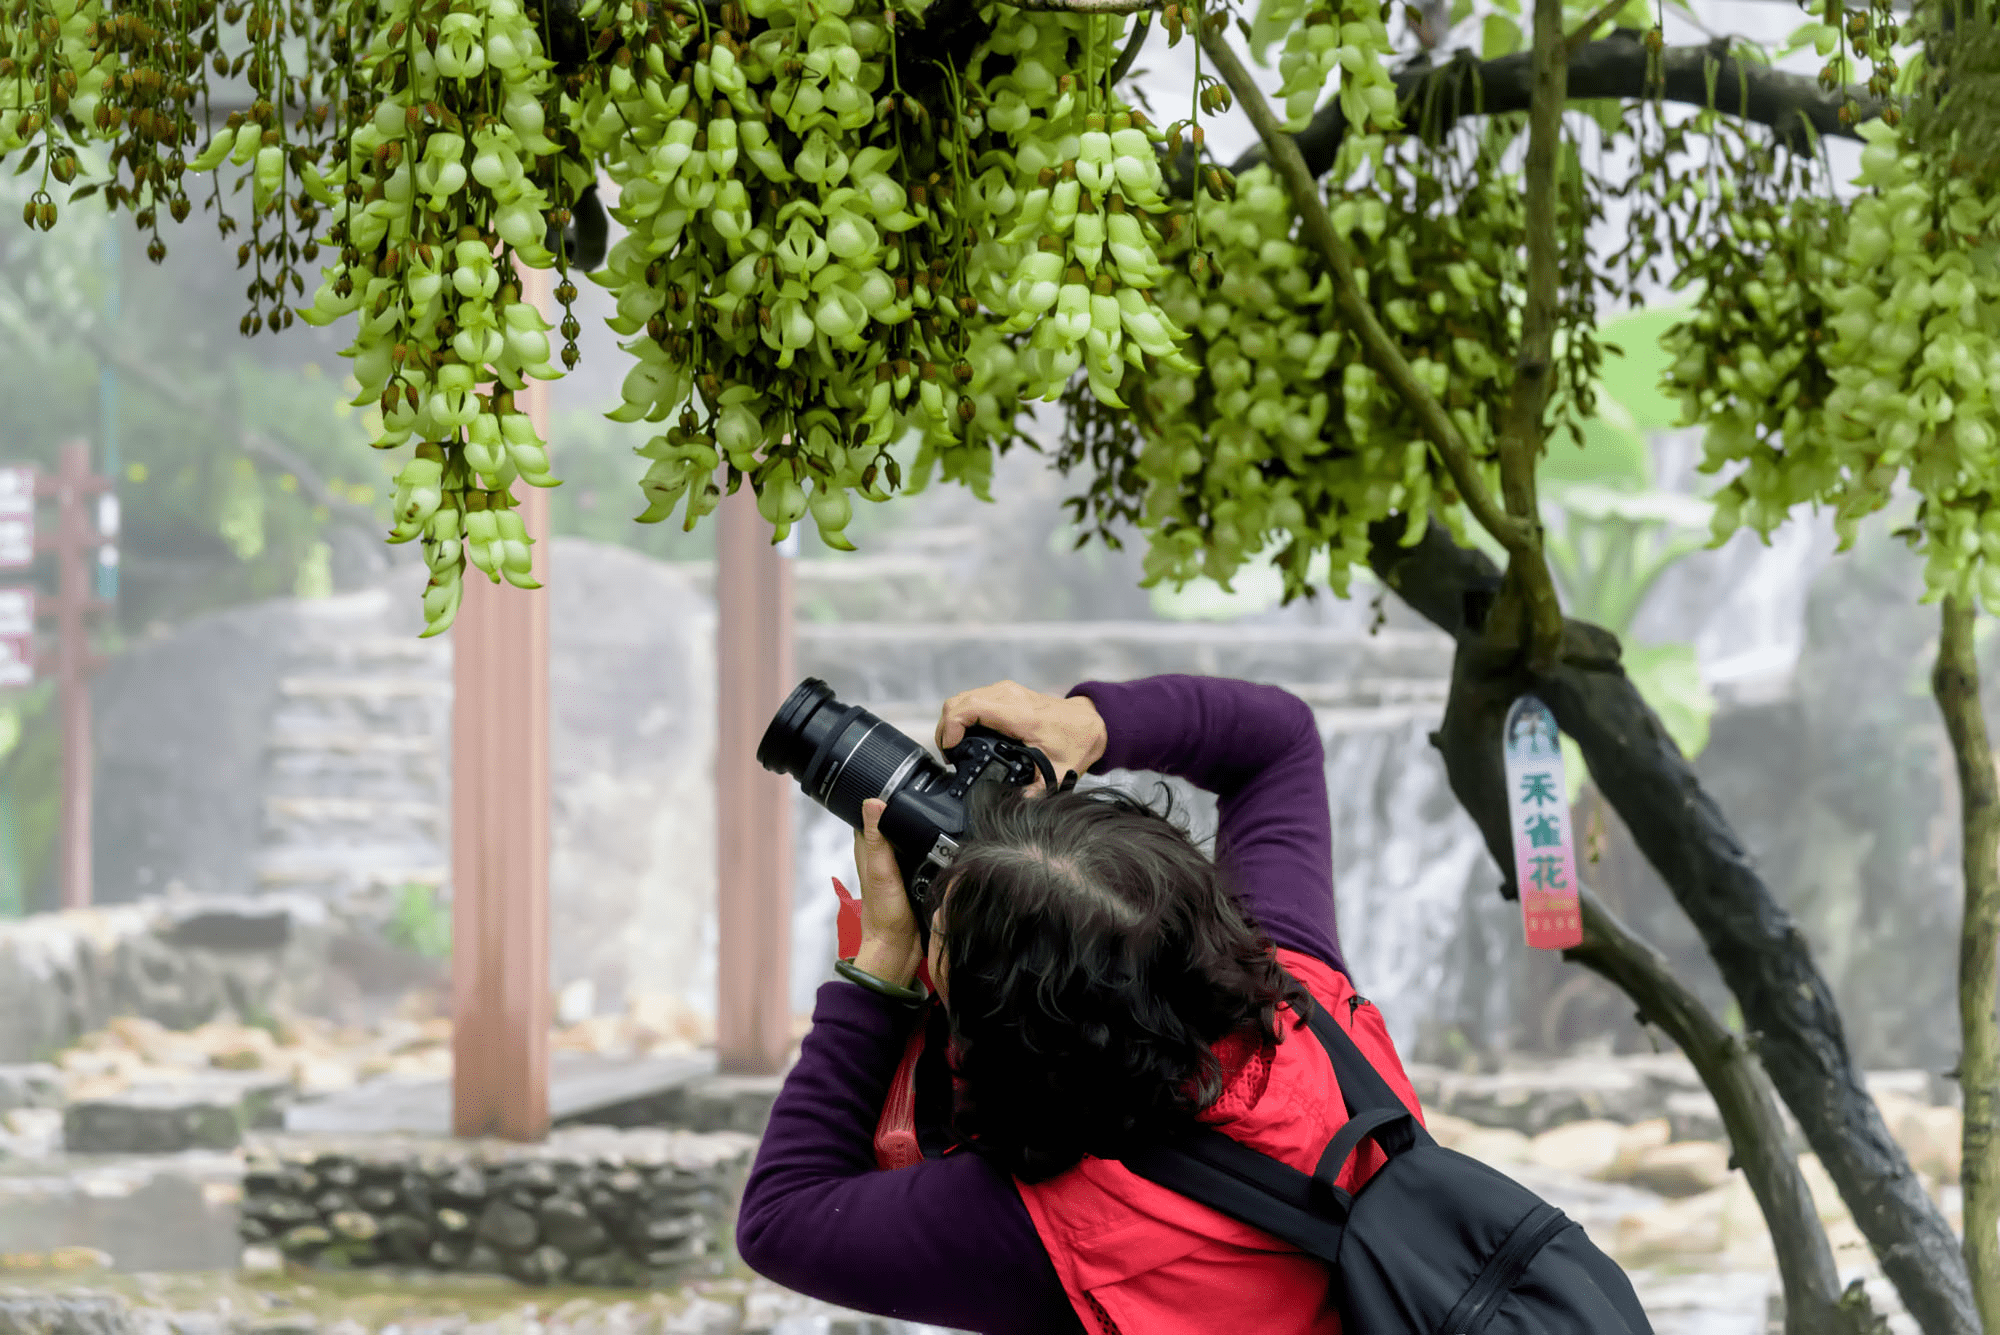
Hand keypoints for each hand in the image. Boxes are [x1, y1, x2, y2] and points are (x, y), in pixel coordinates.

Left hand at [851, 798, 922, 987]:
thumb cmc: (884, 915)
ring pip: (906, 836)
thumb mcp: (881, 871)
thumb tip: (872, 801)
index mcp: (868, 849)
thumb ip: (877, 839)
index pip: (869, 811)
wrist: (900, 948)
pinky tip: (939, 839)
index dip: (879, 793)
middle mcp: (881, 855)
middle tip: (919, 787)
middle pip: (890, 821)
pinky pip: (920, 852)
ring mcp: (897, 866)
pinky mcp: (912, 876)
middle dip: (901, 806)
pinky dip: (927, 844)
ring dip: (916, 825)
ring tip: (931, 807)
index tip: (893, 777)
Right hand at [936, 681, 1107, 790]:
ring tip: (954, 748)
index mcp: (1020, 715)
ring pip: (962, 698)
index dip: (952, 727)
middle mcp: (1009, 697)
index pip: (971, 708)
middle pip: (959, 701)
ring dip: (952, 722)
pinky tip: (966, 736)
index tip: (952, 750)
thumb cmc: (1076, 742)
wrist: (1091, 722)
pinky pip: (972, 698)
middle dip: (945, 729)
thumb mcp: (1059, 772)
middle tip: (950, 755)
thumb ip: (1037, 790)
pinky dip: (962, 716)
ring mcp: (1006, 691)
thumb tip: (1016, 806)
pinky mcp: (1004, 693)